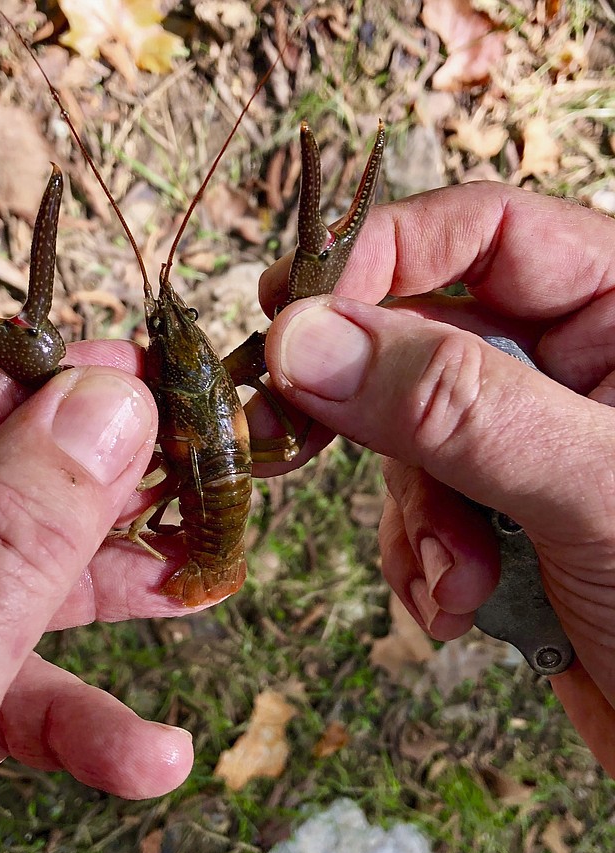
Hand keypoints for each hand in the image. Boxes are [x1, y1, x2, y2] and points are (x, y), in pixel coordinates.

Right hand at [261, 181, 614, 775]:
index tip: (293, 317)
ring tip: (458, 579)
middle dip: (370, 410)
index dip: (382, 257)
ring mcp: (535, 443)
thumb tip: (308, 339)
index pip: (486, 230)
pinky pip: (422, 508)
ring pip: (411, 438)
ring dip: (415, 515)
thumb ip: (455, 408)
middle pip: (424, 338)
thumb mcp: (591, 489)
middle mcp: (578, 366)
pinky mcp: (507, 515)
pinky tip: (460, 605)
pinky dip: (423, 558)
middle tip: (285, 433)